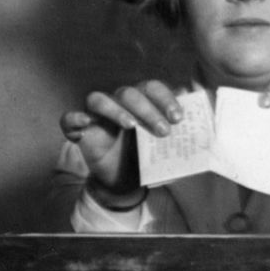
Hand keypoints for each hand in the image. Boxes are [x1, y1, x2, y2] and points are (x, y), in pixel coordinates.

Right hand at [60, 80, 181, 195]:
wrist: (126, 183)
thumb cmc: (148, 157)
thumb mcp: (170, 146)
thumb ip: (185, 129)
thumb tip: (200, 107)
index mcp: (142, 101)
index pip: (152, 88)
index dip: (165, 99)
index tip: (178, 118)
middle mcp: (119, 103)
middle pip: (128, 93)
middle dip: (147, 110)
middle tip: (164, 131)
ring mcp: (98, 116)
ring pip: (99, 99)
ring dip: (115, 109)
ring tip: (131, 126)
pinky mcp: (80, 132)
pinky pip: (69, 119)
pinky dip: (74, 118)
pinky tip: (85, 123)